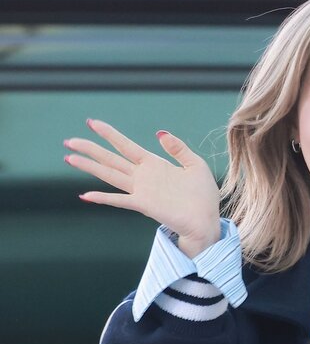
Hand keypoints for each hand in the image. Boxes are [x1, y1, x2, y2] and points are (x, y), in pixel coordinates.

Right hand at [62, 118, 220, 240]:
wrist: (207, 221)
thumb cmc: (204, 197)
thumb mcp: (195, 165)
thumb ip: (178, 148)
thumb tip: (160, 133)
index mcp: (154, 164)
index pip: (125, 145)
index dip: (109, 133)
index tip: (92, 122)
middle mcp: (143, 177)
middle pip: (110, 159)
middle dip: (89, 149)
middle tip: (68, 140)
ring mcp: (141, 191)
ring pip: (109, 175)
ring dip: (89, 167)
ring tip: (69, 158)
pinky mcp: (144, 205)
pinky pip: (119, 200)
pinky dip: (103, 198)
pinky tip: (85, 195)